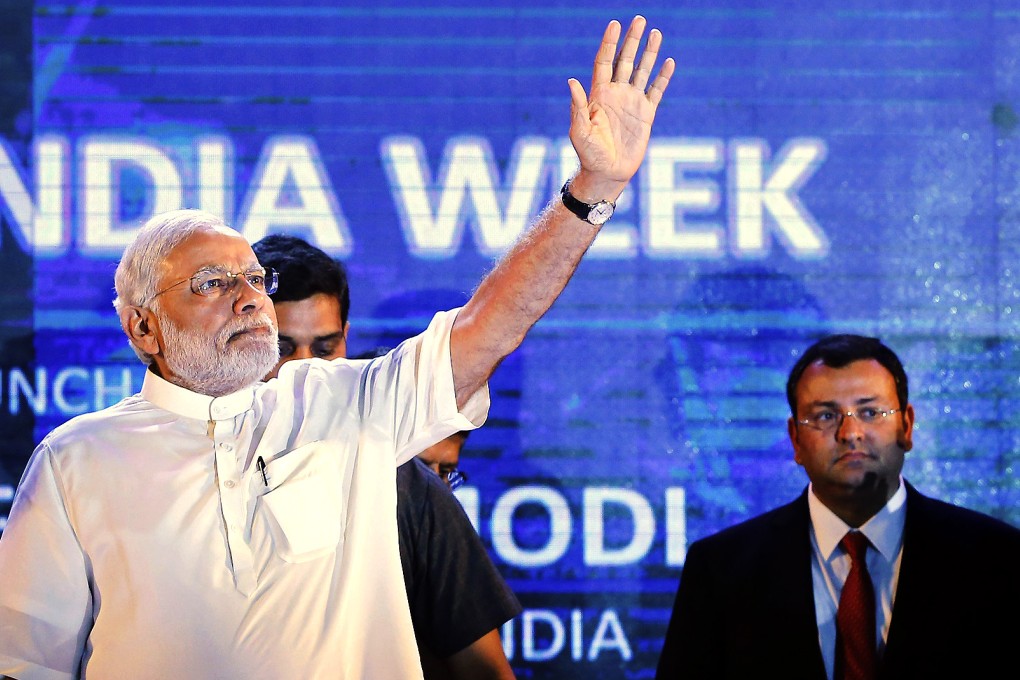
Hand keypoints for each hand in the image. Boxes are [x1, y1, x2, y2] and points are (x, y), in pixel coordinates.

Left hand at [567, 16, 674, 200]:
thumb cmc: (589, 154)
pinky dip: (663, 77)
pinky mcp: (646, 114)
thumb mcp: (579, 131)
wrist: (607, 173)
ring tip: (656, 33)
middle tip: (639, 19)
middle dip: (632, 40)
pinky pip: (656, 91)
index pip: (604, 62)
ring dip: (649, 53)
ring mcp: (632, 103)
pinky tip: (668, 62)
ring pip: (642, 71)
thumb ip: (578, 106)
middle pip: (625, 60)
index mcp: (599, 95)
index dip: (609, 43)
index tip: (615, 24)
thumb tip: (572, 81)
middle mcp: (616, 94)